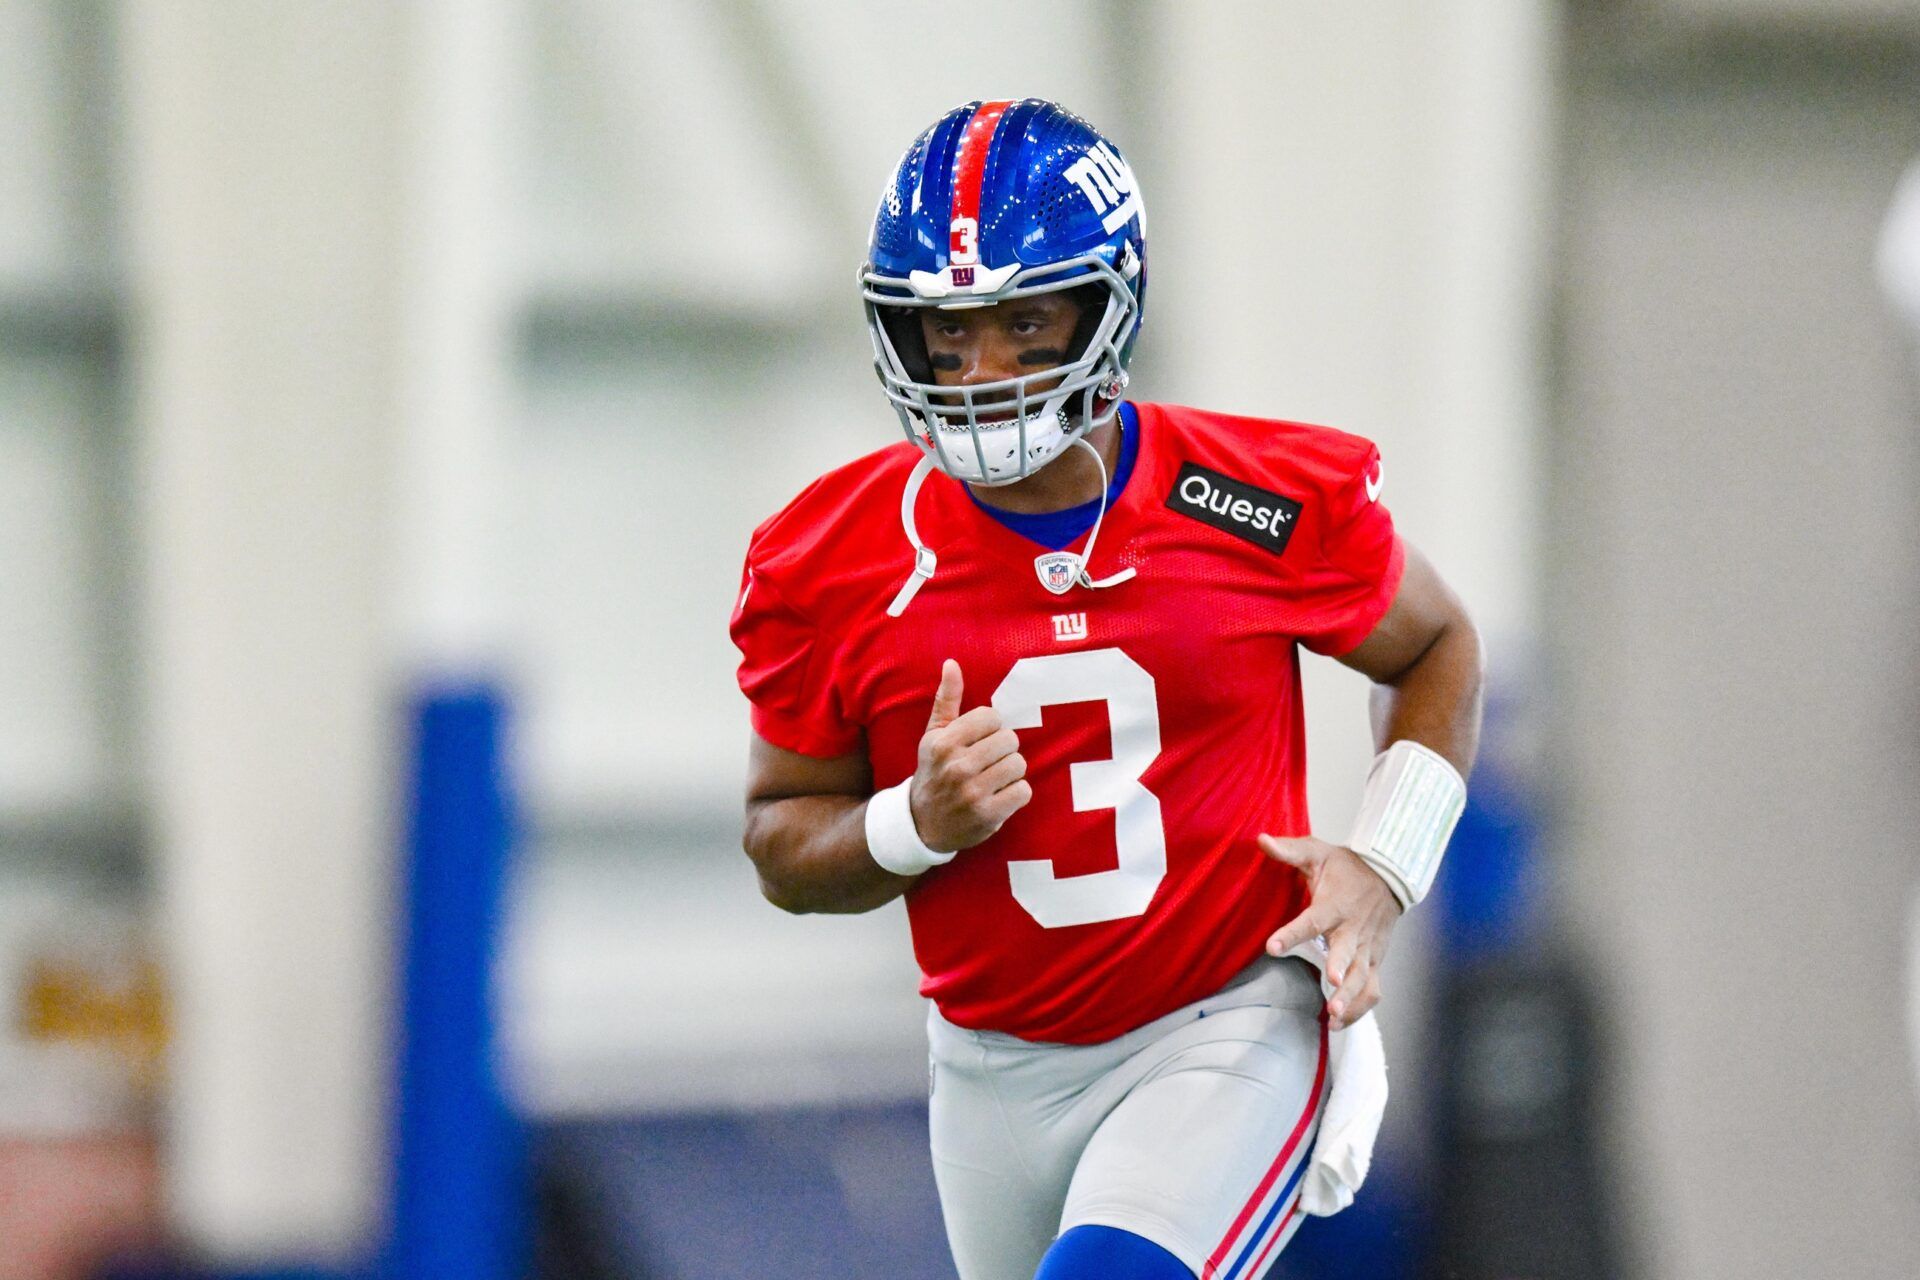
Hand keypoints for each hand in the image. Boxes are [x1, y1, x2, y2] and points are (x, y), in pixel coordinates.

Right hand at [910, 660, 1031, 852]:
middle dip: (1003, 750)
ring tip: (994, 778)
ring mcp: (972, 793)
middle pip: (1009, 740)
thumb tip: (951, 663)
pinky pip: (1023, 791)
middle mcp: (956, 767)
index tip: (979, 741)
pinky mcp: (988, 815)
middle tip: (988, 762)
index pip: (991, 717)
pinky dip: (1016, 793)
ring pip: (1019, 764)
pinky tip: (1000, 796)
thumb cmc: (933, 772)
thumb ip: (946, 699)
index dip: (990, 728)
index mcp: (943, 743)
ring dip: (1011, 771)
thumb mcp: (933, 736)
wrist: (922, 824)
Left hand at [1260, 834, 1403, 1030]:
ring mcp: (1367, 947)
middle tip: (1330, 986)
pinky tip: (1340, 1023)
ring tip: (1334, 1016)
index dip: (1292, 933)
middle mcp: (1353, 929)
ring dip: (1351, 997)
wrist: (1389, 875)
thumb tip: (1260, 839)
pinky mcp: (1375, 960)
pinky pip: (1373, 988)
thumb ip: (1289, 850)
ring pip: (1363, 976)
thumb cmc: (1346, 866)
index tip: (1272, 946)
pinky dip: (1361, 1008)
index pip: (1312, 920)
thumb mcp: (1318, 851)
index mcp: (1335, 904)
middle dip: (1340, 969)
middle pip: (1348, 953)